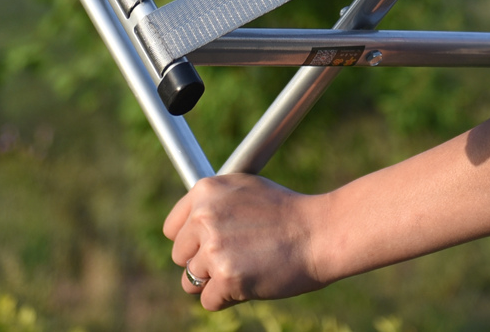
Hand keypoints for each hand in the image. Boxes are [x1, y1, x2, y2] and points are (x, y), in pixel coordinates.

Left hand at [163, 173, 327, 310]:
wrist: (318, 232)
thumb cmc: (286, 212)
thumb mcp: (245, 190)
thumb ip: (214, 203)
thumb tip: (190, 223)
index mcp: (205, 191)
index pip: (172, 228)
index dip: (189, 240)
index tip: (206, 245)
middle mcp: (203, 216)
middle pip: (179, 256)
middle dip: (202, 262)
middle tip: (235, 255)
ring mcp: (213, 247)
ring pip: (190, 281)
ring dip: (214, 281)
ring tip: (246, 265)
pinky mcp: (226, 277)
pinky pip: (208, 301)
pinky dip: (227, 298)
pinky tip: (251, 280)